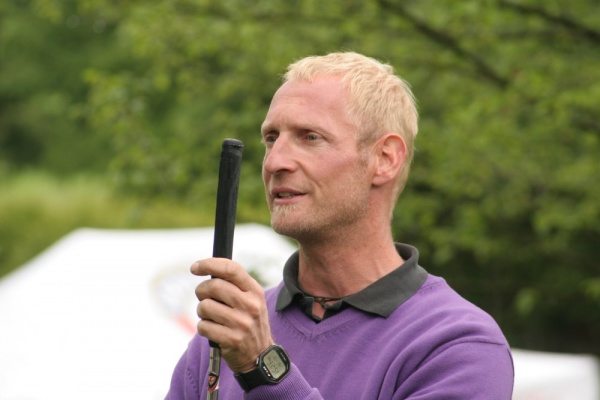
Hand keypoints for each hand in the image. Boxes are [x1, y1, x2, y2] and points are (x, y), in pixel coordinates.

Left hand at [192, 257, 273, 372]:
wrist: (260, 355)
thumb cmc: (248, 321)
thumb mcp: (250, 299)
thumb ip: (233, 284)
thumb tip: (205, 269)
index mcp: (254, 291)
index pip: (231, 269)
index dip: (209, 264)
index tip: (195, 267)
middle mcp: (250, 305)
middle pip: (213, 286)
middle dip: (201, 291)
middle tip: (203, 297)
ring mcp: (242, 323)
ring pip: (205, 306)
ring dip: (202, 311)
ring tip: (211, 317)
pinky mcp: (231, 339)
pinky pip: (203, 326)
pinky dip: (203, 327)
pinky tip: (213, 330)